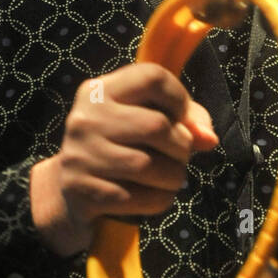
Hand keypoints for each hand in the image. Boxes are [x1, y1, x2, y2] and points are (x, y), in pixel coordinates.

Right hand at [30, 63, 218, 257]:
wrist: (68, 193)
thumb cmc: (120, 149)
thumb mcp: (144, 123)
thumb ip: (186, 121)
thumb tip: (208, 139)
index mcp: (100, 90)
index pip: (152, 77)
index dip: (180, 98)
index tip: (183, 119)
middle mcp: (85, 117)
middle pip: (156, 125)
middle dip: (182, 146)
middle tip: (181, 156)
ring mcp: (80, 154)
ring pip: (149, 166)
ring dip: (174, 177)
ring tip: (171, 178)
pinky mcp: (81, 189)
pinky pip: (138, 198)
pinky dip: (159, 200)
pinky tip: (155, 196)